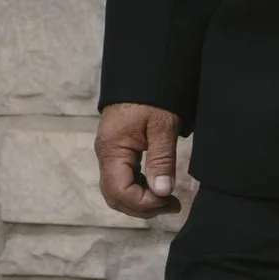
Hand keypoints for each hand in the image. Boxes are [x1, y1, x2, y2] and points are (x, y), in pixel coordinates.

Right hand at [96, 101, 184, 220]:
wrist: (142, 72)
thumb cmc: (152, 95)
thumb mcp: (162, 126)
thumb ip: (161, 159)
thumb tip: (162, 192)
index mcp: (112, 150)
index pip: (120, 191)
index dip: (143, 202)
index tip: (168, 199)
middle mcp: (105, 155)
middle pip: (115, 196)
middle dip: (143, 207)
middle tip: (172, 205)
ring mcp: (109, 154)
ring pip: (117, 191)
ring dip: (141, 201)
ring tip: (168, 200)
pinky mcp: (117, 151)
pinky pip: (122, 179)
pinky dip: (139, 189)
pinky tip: (158, 188)